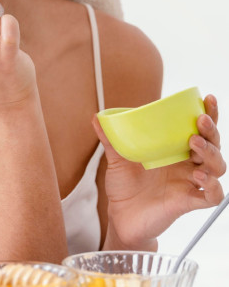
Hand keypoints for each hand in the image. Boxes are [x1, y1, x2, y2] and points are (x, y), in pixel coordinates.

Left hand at [95, 94, 225, 249]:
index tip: (207, 98)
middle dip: (211, 130)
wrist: (120, 216)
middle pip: (212, 144)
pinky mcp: (187, 202)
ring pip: (216, 167)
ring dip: (210, 153)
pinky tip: (200, 177)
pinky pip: (211, 196)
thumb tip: (96, 117)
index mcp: (173, 149)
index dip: (207, 114)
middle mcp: (186, 164)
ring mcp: (188, 182)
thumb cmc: (124, 185)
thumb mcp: (115, 158)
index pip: (198, 129)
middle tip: (200, 121)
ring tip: (194, 143)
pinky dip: (212, 186)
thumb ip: (110, 138)